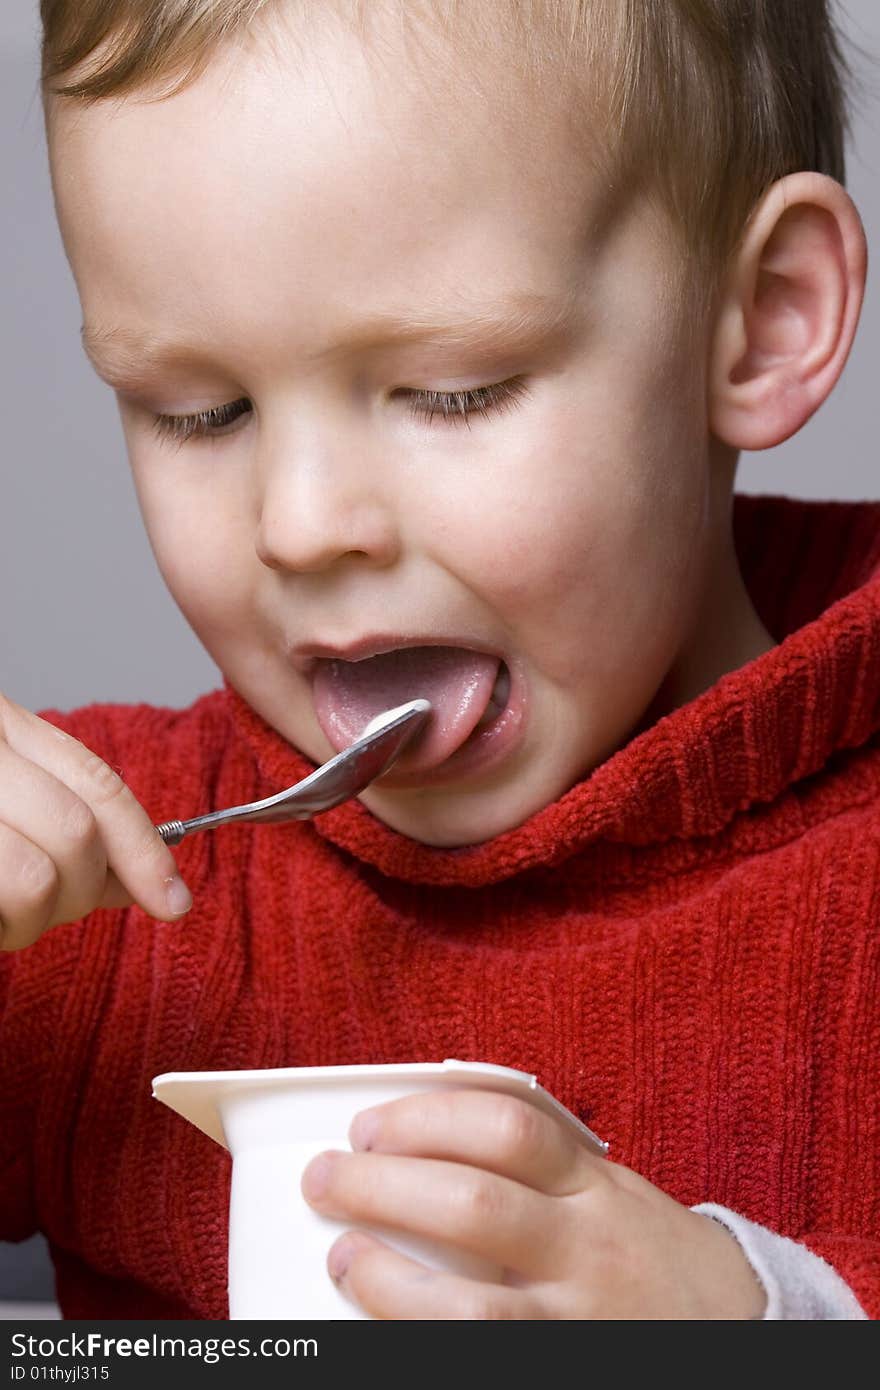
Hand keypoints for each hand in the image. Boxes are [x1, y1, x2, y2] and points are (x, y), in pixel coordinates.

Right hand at [0, 691, 191, 950]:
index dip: (145, 850)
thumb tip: (144, 881)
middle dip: (81, 891)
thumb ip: (68, 821)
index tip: (173, 902)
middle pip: (79, 835)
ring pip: (36, 881)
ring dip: (28, 919)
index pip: (99, 786)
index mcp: (4, 728)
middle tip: (37, 911)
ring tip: (0, 915)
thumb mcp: (5, 793)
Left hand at [301, 1088, 765, 1318]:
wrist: (744, 1326)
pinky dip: (424, 1343)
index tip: (368, 1124)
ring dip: (392, 1282)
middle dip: (386, 1187)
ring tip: (346, 1256)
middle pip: (475, 1206)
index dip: (427, 1119)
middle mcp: (588, 1249)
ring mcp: (577, 1321)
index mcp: (595, 1184)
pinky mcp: (561, 1368)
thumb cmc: (648, 1249)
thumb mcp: (609, 1187)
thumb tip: (421, 1139)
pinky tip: (384, 1332)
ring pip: (473, 1310)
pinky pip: (482, 1360)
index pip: (508, 1129)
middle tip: (327, 1177)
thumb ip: (540, 1167)